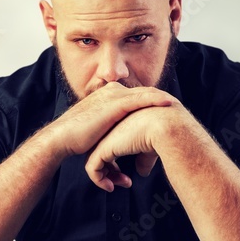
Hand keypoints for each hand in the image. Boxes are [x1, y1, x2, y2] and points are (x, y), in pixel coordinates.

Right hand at [47, 82, 176, 158]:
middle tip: (176, 105)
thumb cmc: (76, 139)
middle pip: (143, 92)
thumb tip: (117, 149)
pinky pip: (141, 99)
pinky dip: (156, 100)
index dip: (150, 100)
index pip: (135, 95)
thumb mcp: (97, 131)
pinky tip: (169, 103)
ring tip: (177, 104)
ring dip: (162, 98)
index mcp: (107, 95)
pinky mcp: (116, 104)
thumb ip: (110, 133)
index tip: (164, 107)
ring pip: (145, 94)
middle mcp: (111, 92)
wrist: (62, 138)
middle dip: (159, 98)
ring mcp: (113, 96)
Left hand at [84, 104, 186, 190]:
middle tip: (125, 182)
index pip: (110, 149)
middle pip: (101, 155)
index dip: (115, 166)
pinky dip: (98, 180)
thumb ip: (144, 159)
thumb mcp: (151, 148)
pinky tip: (110, 187)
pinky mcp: (102, 148)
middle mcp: (110, 132)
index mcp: (120, 129)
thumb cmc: (163, 132)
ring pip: (94, 162)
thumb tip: (143, 172)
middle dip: (111, 173)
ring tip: (116, 187)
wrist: (164, 126)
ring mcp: (104, 139)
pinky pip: (92, 169)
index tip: (127, 178)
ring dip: (105, 178)